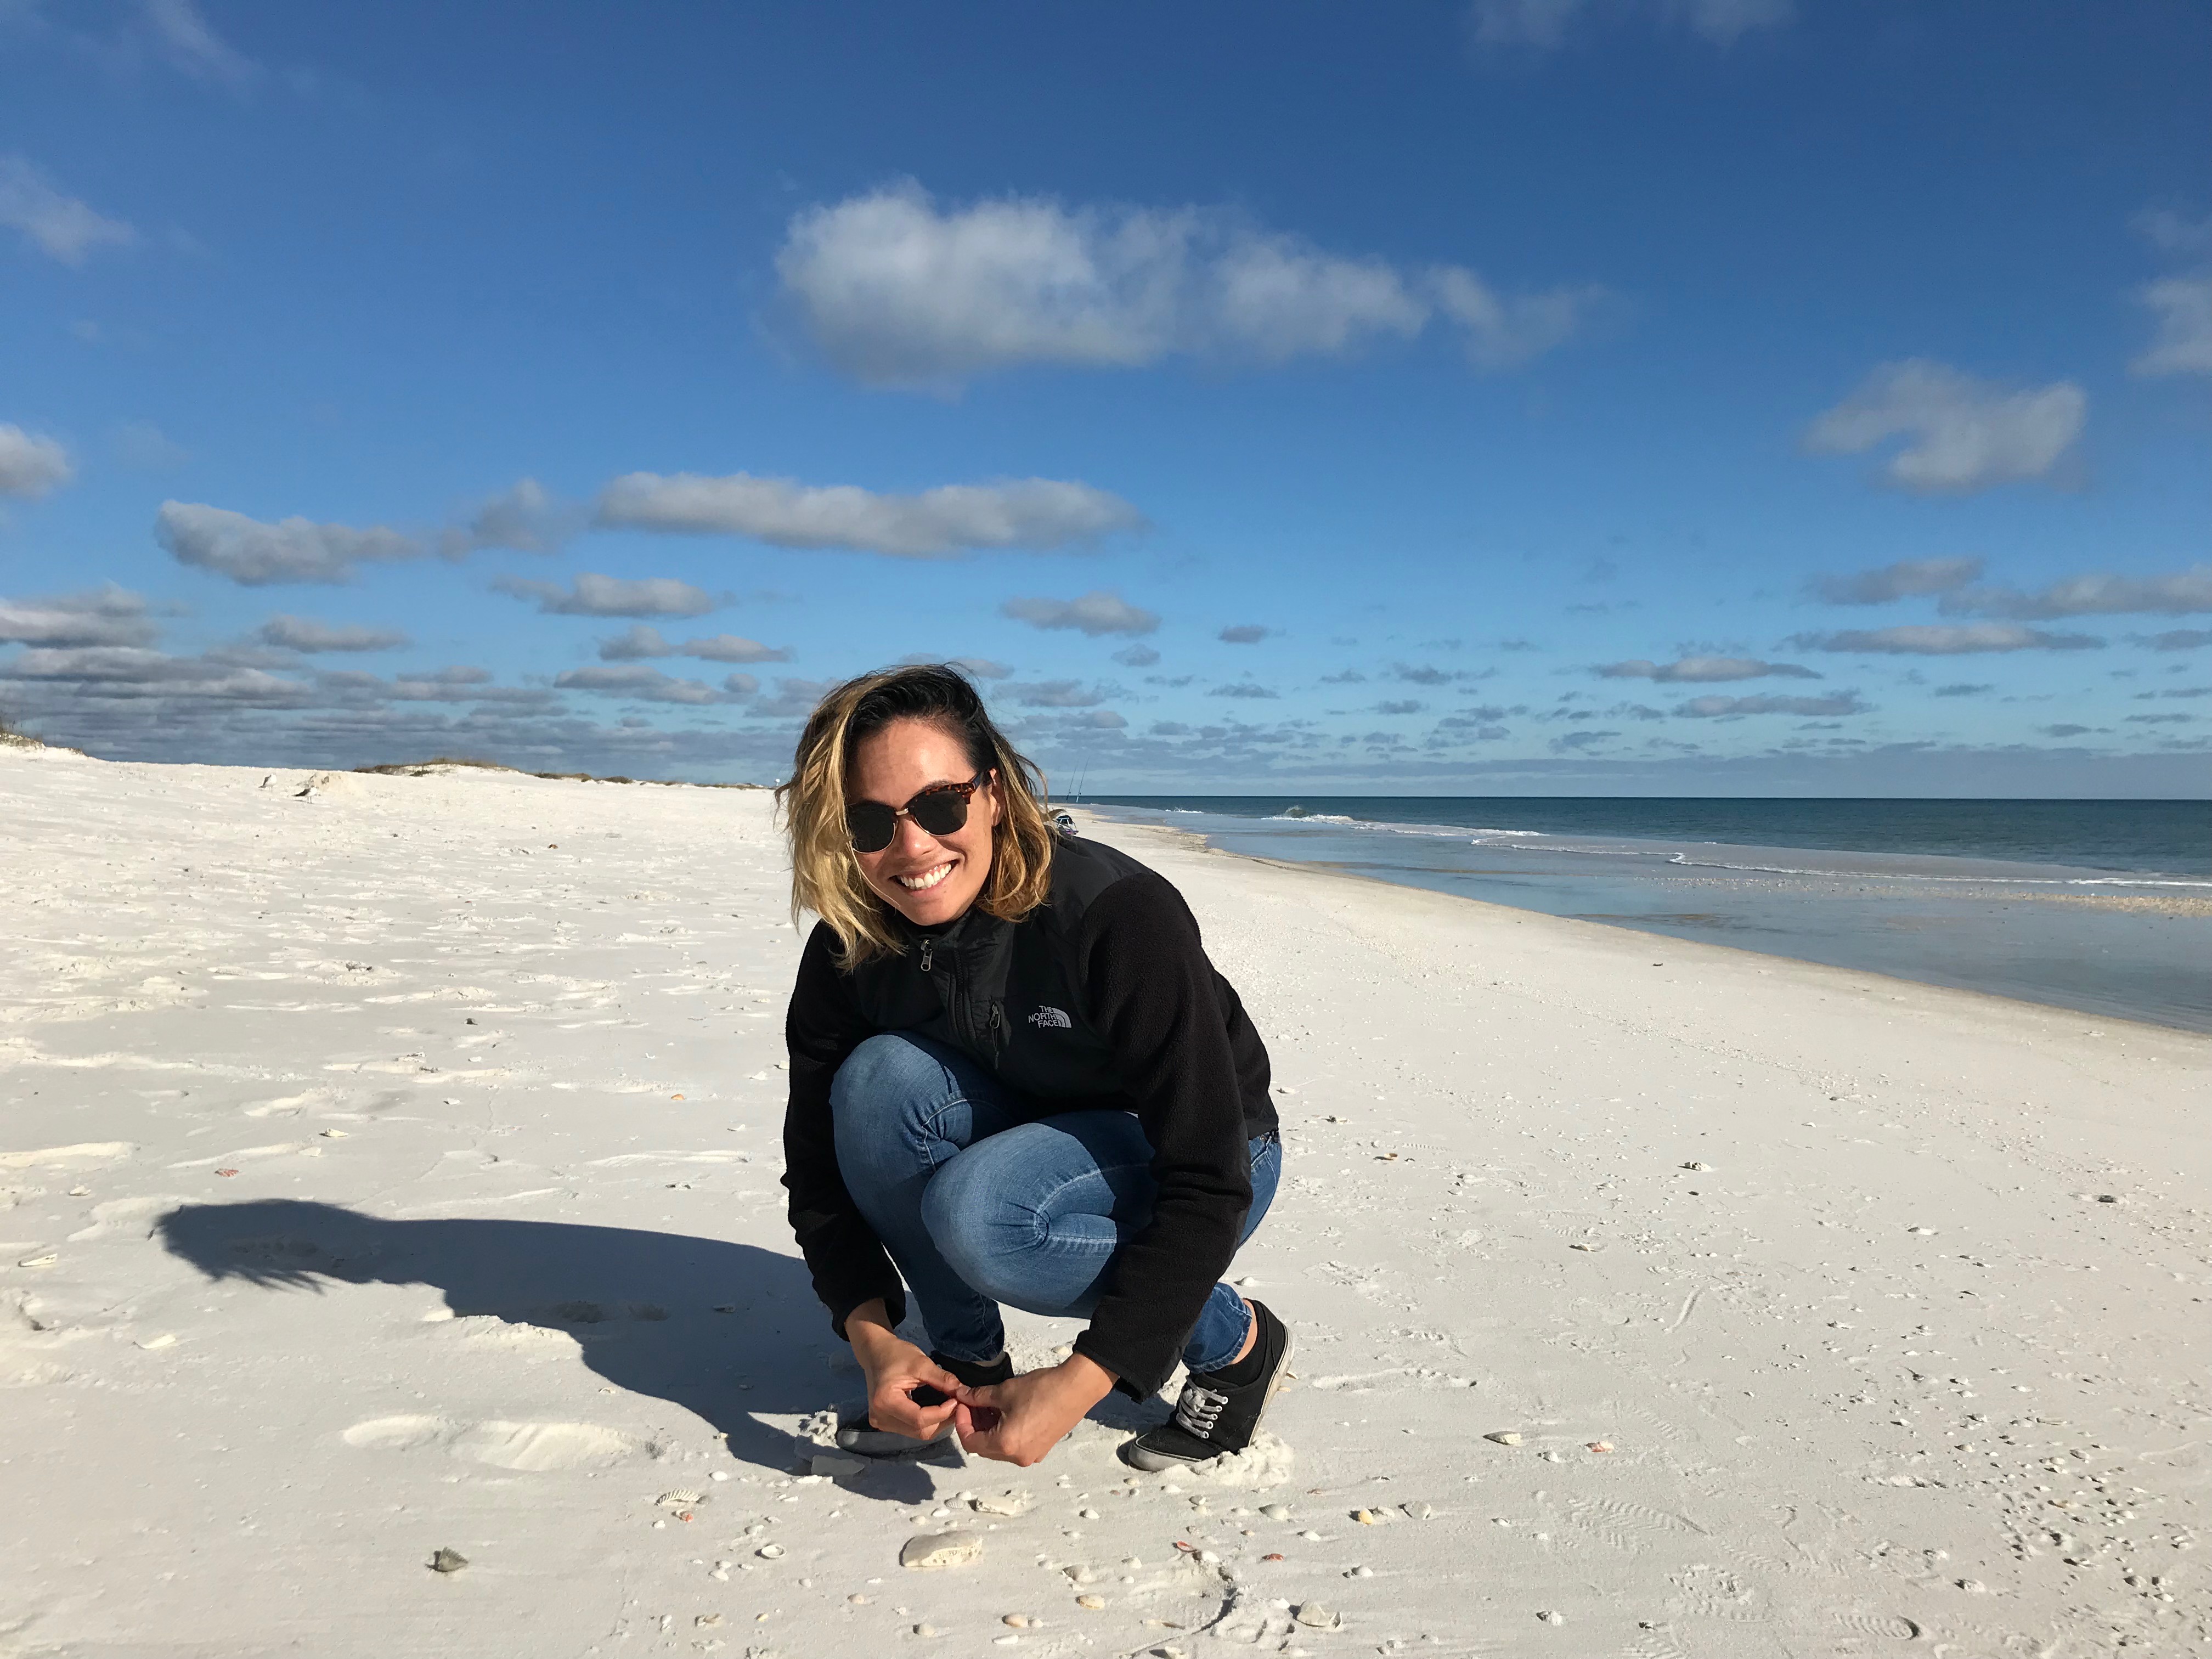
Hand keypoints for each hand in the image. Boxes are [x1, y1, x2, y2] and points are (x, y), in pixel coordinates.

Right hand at [846, 1300, 960, 1441]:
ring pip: (917, 1433)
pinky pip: (911, 1429)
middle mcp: (880, 1418)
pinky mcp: (885, 1423)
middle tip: (957, 1405)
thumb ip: (943, 1380)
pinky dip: (927, 1422)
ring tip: (949, 1407)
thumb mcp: (921, 1363)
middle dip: (942, 1420)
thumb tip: (964, 1393)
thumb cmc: (896, 1354)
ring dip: (936, 1423)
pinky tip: (936, 1410)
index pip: (919, 1419)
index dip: (942, 1413)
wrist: (876, 1353)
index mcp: (885, 1401)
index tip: (958, 1400)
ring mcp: (881, 1423)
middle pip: (919, 1431)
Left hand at [952, 1353, 1115, 1466]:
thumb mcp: (1004, 1391)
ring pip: (999, 1448)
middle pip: (984, 1448)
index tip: (963, 1404)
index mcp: (1005, 1445)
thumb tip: (961, 1395)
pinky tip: (1007, 1413)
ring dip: (989, 1429)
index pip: (970, 1442)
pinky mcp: (1042, 1449)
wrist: (1076, 1388)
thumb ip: (978, 1396)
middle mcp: (1017, 1457)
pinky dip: (1005, 1433)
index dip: (961, 1422)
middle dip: (974, 1425)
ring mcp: (1032, 1455)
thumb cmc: (1041, 1389)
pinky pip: (1015, 1446)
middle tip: (973, 1403)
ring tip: (990, 1406)